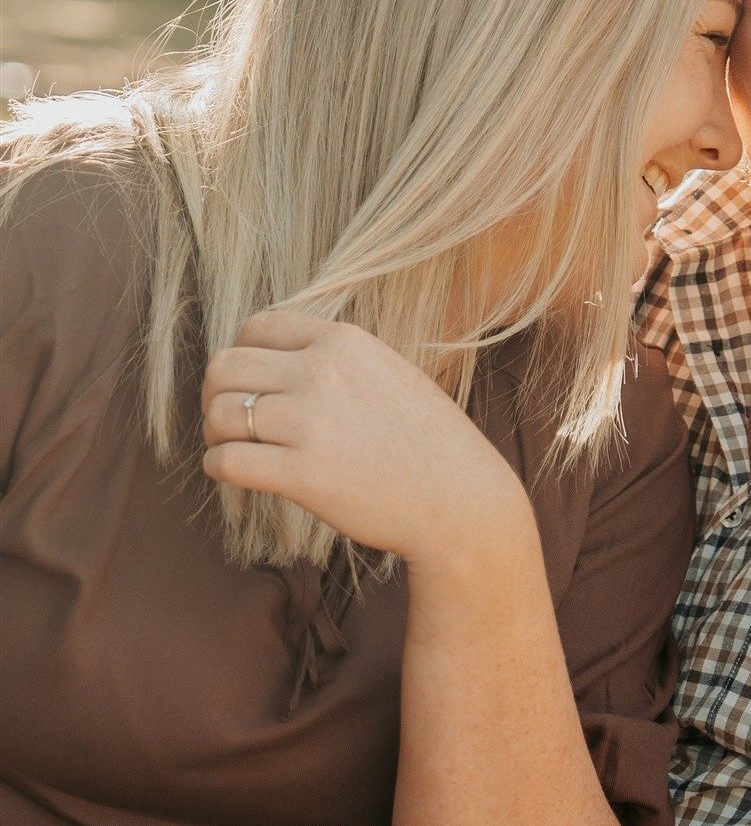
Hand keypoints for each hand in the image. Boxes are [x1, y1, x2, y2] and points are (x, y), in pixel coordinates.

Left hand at [201, 310, 534, 569]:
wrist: (460, 499)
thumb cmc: (428, 441)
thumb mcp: (388, 371)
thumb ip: (334, 358)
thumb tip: (271, 360)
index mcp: (343, 341)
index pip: (257, 326)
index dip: (240, 353)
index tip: (248, 381)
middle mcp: (321, 372)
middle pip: (225, 366)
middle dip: (215, 393)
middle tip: (228, 418)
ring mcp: (310, 423)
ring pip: (220, 413)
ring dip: (215, 431)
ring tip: (232, 446)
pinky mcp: (301, 474)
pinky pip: (227, 460)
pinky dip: (219, 465)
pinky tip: (234, 472)